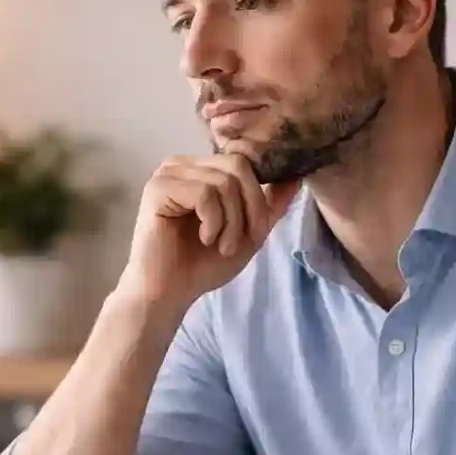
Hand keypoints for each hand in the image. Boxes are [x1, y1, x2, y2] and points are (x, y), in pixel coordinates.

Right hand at [118, 154, 299, 309]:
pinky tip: (204, 239)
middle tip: (241, 240)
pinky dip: (213, 221)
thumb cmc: (202, 264)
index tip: (254, 231)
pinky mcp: (158, 188)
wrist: (169, 292)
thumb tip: (298, 177)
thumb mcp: (249, 233)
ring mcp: (168, 173)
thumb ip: (270, 205)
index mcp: (202, 169)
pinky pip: (204, 193)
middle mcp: (184, 164)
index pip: (245, 162)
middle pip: (238, 165)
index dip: (258, 197)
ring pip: (224, 181)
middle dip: (250, 208)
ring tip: (221, 245)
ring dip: (232, 221)